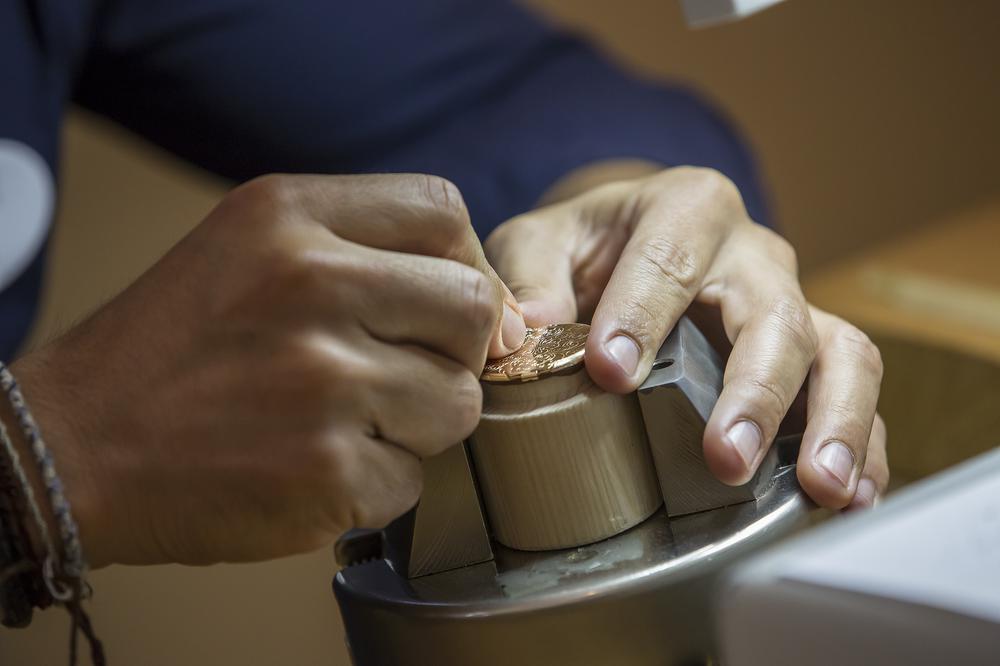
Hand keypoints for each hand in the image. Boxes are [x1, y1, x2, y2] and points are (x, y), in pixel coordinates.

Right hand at [11, 173, 525, 566]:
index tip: (438, 310)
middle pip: (473, 309)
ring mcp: (322, 382)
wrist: (72, 445)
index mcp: (289, 215)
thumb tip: (504, 316)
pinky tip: (311, 467)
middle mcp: (311, 285)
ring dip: (416, 424)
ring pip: (459, 403)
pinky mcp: (326, 472)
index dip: (462, 266)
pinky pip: (414, 479)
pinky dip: (376, 483)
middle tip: (391, 374)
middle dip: (452, 352)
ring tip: (341, 423)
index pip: (444, 213)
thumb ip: (369, 253)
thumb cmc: (175, 347)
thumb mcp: (251, 248)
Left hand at [485, 166, 887, 509]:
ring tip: (818, 487)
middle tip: (724, 458)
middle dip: (754, 390)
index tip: (611, 373)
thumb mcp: (541, 243)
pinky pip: (852, 395)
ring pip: (842, 352)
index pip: (670, 258)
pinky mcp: (811, 354)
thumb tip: (534, 328)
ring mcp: (791, 304)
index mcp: (686, 209)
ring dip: (833, 423)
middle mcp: (751, 255)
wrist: (625, 247)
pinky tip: (847, 498)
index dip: (643, 315)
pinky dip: (863, 446)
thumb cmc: (583, 249)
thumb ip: (530, 276)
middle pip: (775, 315)